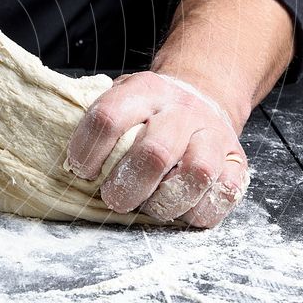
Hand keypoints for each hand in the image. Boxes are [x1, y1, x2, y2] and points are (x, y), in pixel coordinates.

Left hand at [65, 71, 249, 227]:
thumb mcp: (120, 99)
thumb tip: (65, 162)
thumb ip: (98, 124)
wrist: (202, 95)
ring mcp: (213, 135)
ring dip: (165, 201)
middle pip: (155, 152)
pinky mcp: (237, 161)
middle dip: (127, 186)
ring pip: (196, 173)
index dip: (88, 150)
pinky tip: (179, 208)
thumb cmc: (148, 110)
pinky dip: (198, 211)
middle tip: (114, 199)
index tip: (80, 170)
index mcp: (144, 91)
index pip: (109, 118)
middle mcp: (181, 110)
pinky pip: (224, 193)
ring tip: (149, 206)